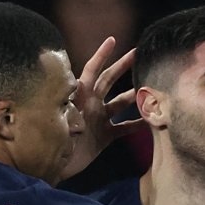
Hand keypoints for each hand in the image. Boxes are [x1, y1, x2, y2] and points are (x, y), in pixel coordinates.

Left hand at [62, 36, 145, 180]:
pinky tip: (151, 121)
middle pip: (110, 79)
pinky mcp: (104, 135)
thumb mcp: (60, 117)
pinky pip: (124, 127)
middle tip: (140, 53)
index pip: (92, 69)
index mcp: (79, 95)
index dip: (102, 54)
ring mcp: (98, 118)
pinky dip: (137, 124)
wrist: (52, 164)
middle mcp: (91, 103)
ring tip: (152, 87)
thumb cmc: (52, 139)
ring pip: (121, 102)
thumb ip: (71, 103)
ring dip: (135, 95)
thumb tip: (78, 91)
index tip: (113, 40)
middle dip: (124, 65)